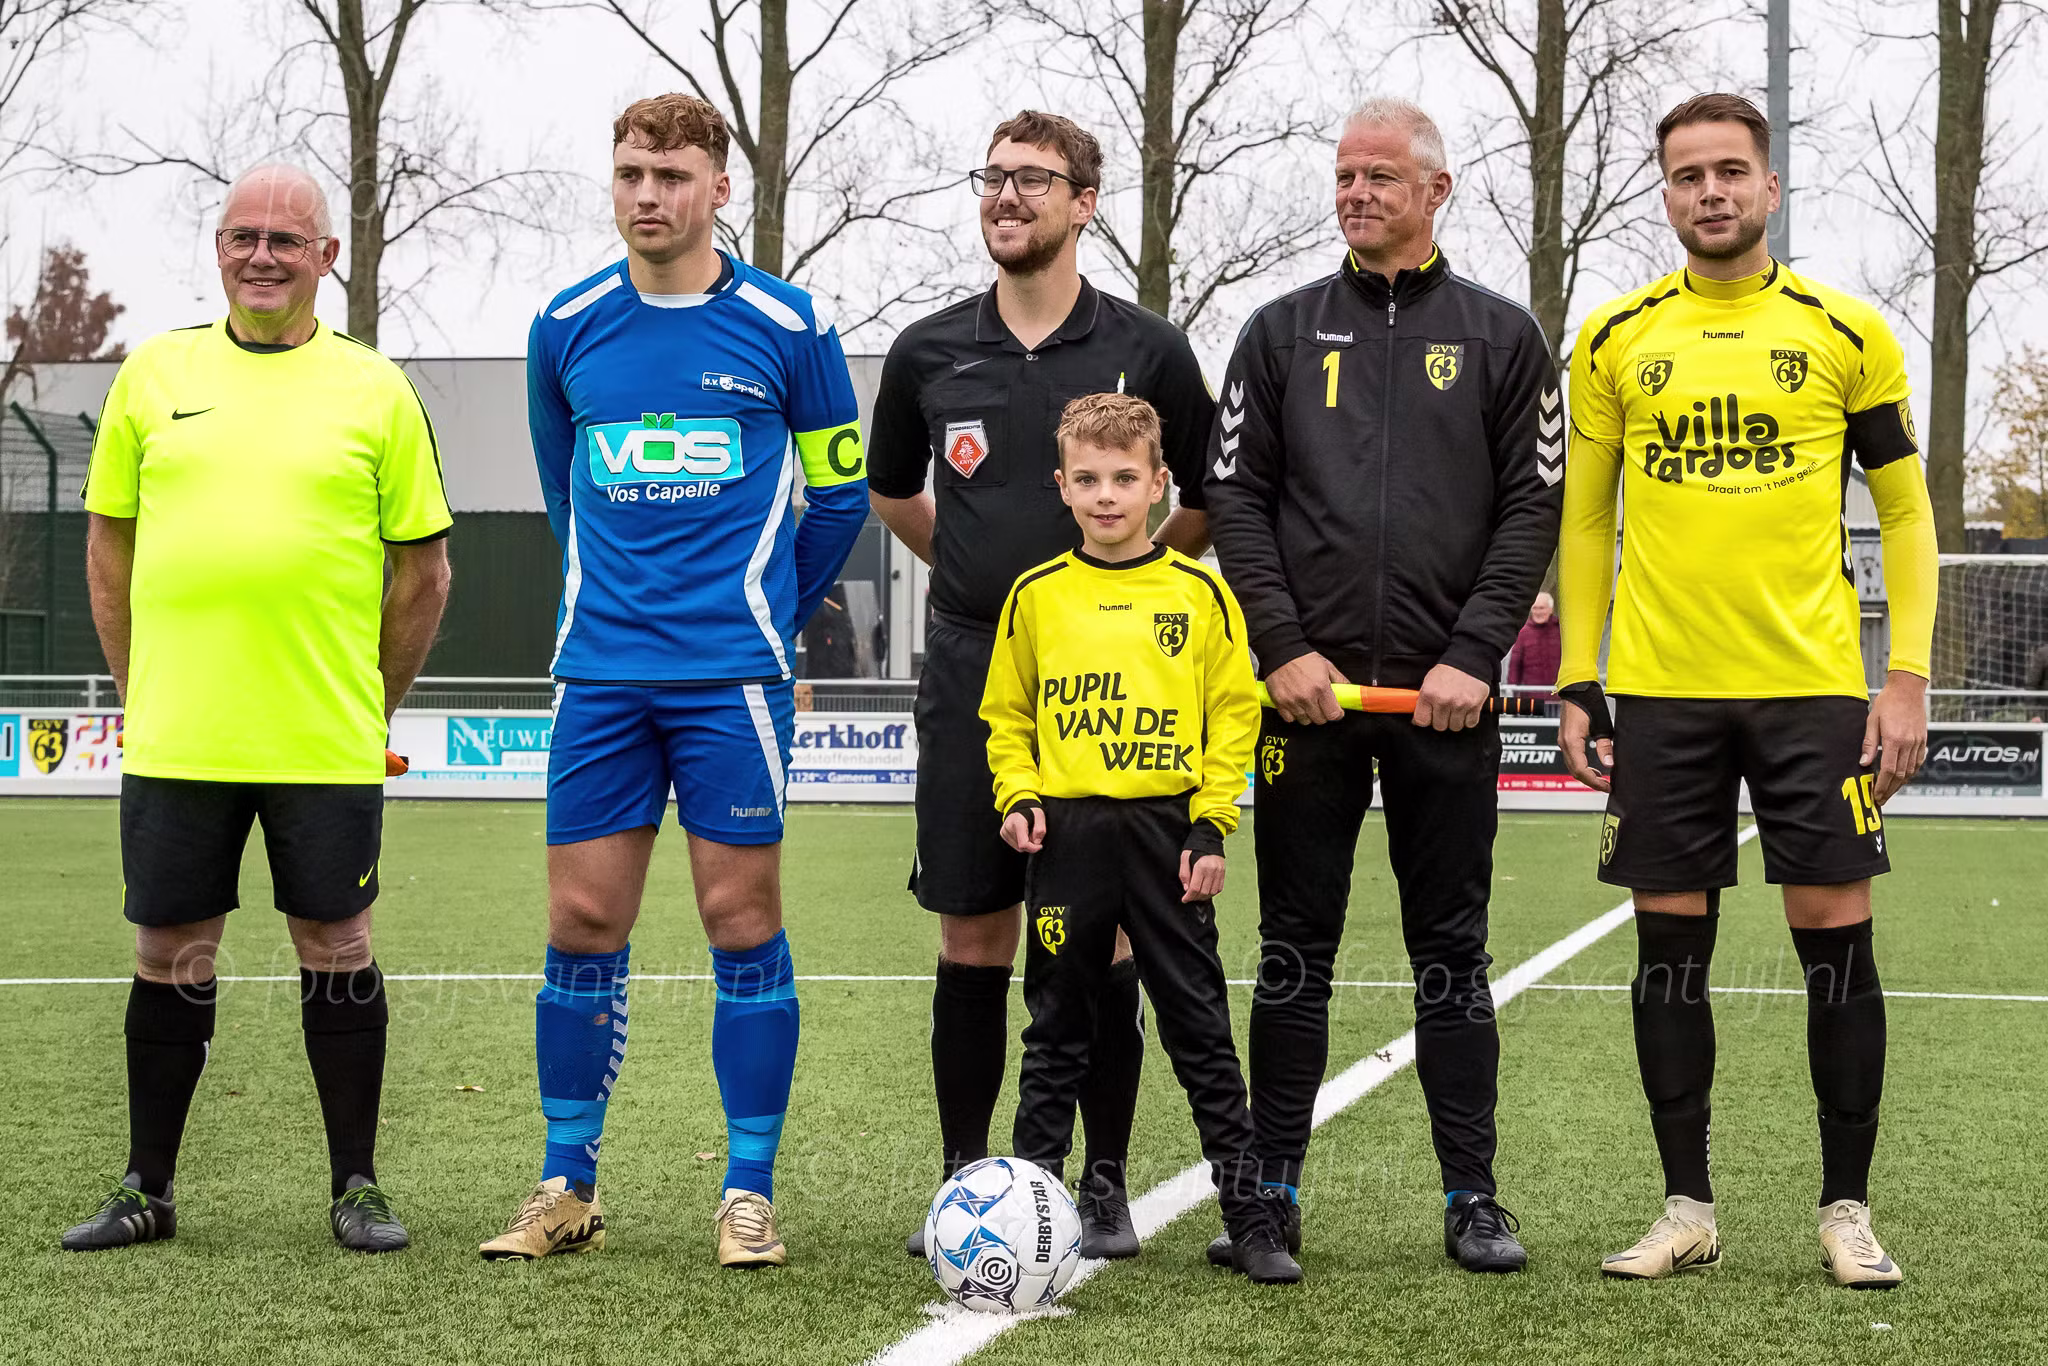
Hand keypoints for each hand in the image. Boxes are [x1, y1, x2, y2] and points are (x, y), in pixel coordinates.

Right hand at [1000, 805, 1046, 852]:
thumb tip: (1036, 842)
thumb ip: (1040, 830)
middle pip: (1021, 847)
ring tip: (1028, 833)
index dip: (1033, 848)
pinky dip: (1020, 842)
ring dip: (1025, 844)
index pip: (1023, 844)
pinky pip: (1014, 845)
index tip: (1039, 845)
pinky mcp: (1003, 834)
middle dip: (1030, 845)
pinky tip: (1023, 834)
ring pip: (1017, 848)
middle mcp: (1008, 827)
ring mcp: (1004, 831)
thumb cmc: (1031, 811)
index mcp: (1017, 823)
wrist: (1020, 806)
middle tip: (1033, 835)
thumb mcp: (1040, 816)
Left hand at [1179, 851, 1224, 902]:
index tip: (1184, 899)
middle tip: (1189, 897)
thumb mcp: (1184, 857)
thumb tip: (1186, 888)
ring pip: (1212, 892)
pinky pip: (1219, 888)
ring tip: (1197, 895)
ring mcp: (1219, 872)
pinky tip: (1205, 891)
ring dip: (1203, 897)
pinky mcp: (1223, 873)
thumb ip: (1184, 873)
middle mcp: (1212, 870)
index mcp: (1201, 866)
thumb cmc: (1195, 847)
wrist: (1209, 838)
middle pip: (1204, 892)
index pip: (1195, 888)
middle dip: (1195, 897)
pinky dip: (1212, 893)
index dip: (1189, 896)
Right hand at [1264, 652, 1348, 724]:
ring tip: (1307, 703)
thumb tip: (1349, 691)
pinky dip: (1294, 714)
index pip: (1333, 714)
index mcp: (1321, 688)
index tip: (1336, 711)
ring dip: (1308, 714)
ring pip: (1305, 721)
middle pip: (1320, 720)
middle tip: (1320, 704)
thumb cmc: (1303, 659)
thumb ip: (1340, 680)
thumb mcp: (1327, 666)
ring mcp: (1293, 701)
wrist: (1282, 653)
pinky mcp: (1280, 703)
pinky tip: (1296, 704)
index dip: (1337, 714)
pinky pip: (1290, 719)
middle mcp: (1307, 697)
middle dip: (1323, 714)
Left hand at [1413, 663, 1488, 731]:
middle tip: (1444, 711)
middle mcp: (1444, 700)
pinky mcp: (1474, 706)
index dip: (1425, 720)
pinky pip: (1470, 723)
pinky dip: (1468, 720)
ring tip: (1455, 709)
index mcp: (1429, 694)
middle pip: (1439, 726)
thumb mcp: (1429, 682)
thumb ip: (1423, 701)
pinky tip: (1465, 710)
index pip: (1422, 721)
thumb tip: (1417, 720)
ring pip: (1455, 727)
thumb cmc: (1448, 671)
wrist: (1469, 661)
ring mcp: (1460, 704)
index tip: (1428, 717)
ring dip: (1455, 721)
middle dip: (1441, 720)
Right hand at [1559, 694, 1612, 792]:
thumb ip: (1605, 746)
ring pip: (1572, 767)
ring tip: (1602, 779)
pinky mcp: (1565, 739)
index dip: (1594, 781)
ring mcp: (1562, 741)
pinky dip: (1581, 767)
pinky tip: (1593, 768)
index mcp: (1571, 741)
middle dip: (1590, 781)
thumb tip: (1609, 764)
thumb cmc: (1588, 702)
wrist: (1576, 688)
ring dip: (1586, 775)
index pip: (1581, 770)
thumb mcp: (1602, 725)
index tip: (1607, 786)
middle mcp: (1564, 743)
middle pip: (1574, 772)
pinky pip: (1571, 759)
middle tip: (1606, 786)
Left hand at [1863, 670, 1928, 805]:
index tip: (1875, 795)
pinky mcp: (1923, 740)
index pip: (1888, 770)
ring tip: (1889, 792)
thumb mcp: (1872, 721)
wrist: (1908, 689)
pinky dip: (1911, 773)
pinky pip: (1918, 762)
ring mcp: (1918, 743)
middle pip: (1900, 775)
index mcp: (1894, 740)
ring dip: (1900, 784)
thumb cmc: (1887, 703)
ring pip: (1910, 771)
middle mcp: (1909, 744)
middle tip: (1881, 799)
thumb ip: (1869, 744)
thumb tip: (1863, 763)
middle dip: (1890, 790)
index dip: (1882, 786)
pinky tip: (1903, 778)